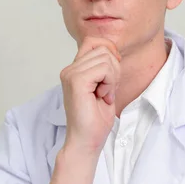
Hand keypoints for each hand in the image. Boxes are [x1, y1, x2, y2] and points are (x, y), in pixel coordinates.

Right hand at [60, 37, 120, 153]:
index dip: (110, 52)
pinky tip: (102, 97)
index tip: (113, 75)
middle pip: (103, 48)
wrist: (86, 141)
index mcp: (75, 70)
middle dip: (114, 69)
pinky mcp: (76, 81)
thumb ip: (105, 69)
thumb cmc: (95, 121)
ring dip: (112, 78)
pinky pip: (104, 68)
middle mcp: (70, 69)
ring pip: (106, 57)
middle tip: (108, 91)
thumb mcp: (105, 88)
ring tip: (104, 96)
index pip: (95, 42)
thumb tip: (113, 52)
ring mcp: (71, 74)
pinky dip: (110, 83)